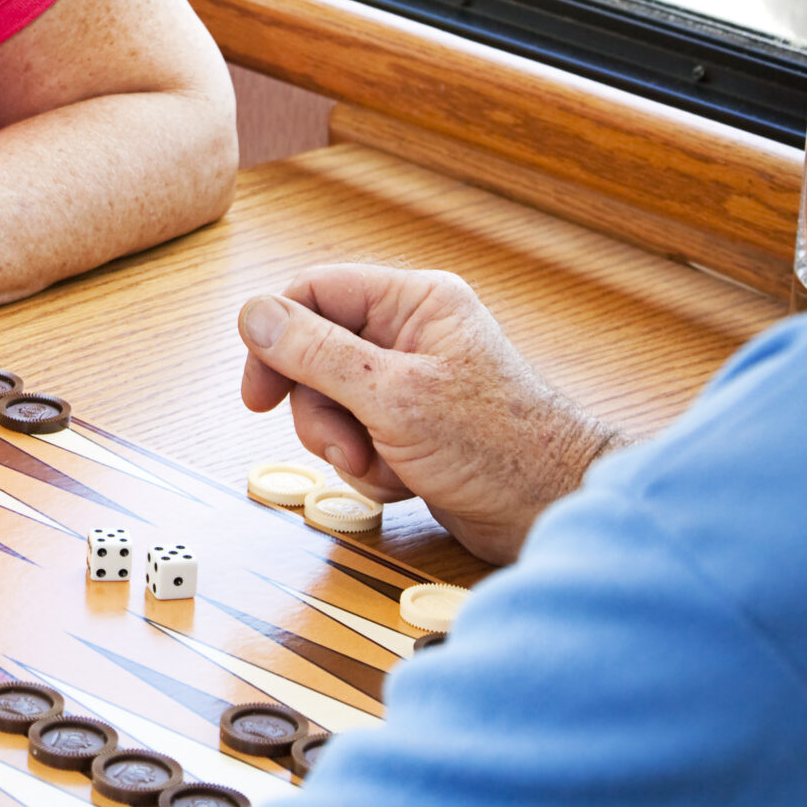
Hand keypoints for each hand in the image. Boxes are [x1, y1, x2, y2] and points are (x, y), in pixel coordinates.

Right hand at [239, 265, 621, 563]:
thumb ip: (317, 353)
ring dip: (346, 446)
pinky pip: (357, 438)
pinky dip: (370, 468)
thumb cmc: (498, 446)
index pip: (314, 294)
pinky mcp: (412, 429)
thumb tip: (254, 313)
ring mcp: (411, 384)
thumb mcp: (393, 396)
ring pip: (331, 404)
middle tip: (346, 446)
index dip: (275, 339)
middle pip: (315, 356)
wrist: (552, 511)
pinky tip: (405, 482)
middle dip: (321, 412)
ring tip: (383, 468)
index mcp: (415, 302)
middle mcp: (411, 335)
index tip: (258, 394)